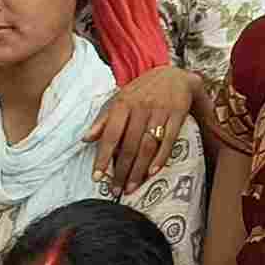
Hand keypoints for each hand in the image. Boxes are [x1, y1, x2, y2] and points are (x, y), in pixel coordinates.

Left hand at [86, 67, 197, 195]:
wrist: (175, 74)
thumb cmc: (142, 91)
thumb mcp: (120, 99)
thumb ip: (103, 120)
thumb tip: (86, 139)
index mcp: (123, 104)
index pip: (110, 135)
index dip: (103, 157)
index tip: (97, 177)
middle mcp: (141, 108)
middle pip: (129, 145)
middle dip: (122, 170)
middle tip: (116, 190)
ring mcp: (160, 111)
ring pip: (147, 145)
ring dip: (138, 169)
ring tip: (131, 187)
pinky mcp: (178, 114)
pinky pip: (168, 140)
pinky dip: (161, 158)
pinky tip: (152, 173)